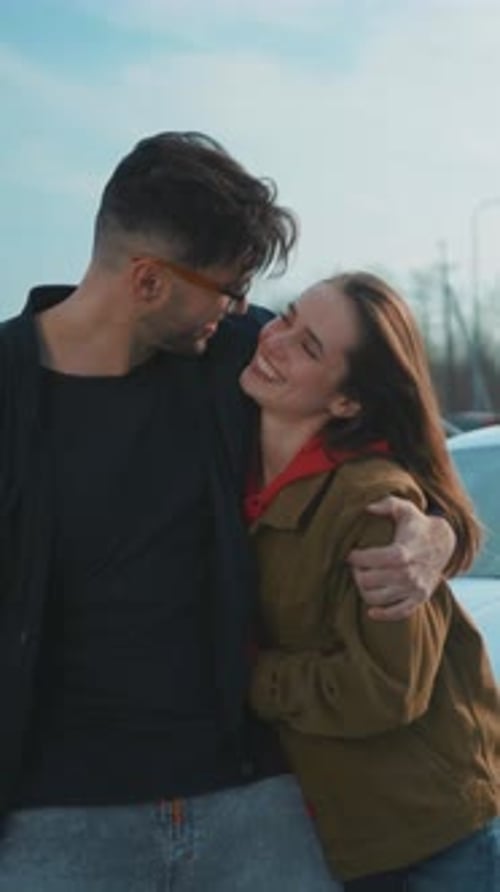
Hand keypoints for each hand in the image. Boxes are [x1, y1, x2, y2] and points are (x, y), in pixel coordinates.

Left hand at [347, 496, 455, 620]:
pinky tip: (371, 610)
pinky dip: (382, 614)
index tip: (351, 554)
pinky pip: (397, 613)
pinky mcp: (419, 599)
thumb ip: (386, 504)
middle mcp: (409, 574)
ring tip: (364, 578)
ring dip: (364, 590)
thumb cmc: (417, 525)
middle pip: (370, 581)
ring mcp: (415, 589)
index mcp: (403, 552)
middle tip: (356, 567)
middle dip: (357, 573)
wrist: (443, 543)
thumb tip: (367, 508)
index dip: (356, 558)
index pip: (372, 560)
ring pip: (377, 598)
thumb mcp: (405, 509)